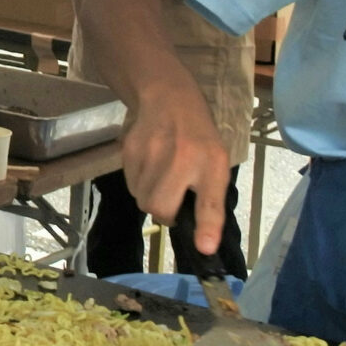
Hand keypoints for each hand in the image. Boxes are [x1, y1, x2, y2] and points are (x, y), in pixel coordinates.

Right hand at [119, 82, 231, 258]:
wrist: (169, 97)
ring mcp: (150, 152)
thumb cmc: (199, 137)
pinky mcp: (129, 150)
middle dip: (163, 212)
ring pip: (141, 198)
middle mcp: (180, 158)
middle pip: (159, 208)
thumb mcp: (216, 165)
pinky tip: (149, 165)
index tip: (205, 248)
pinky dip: (139, 182)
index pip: (209, 201)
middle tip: (172, 199)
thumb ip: (211, 203)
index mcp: (209, 163)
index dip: (206, 226)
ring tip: (162, 177)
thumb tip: (204, 244)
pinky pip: (130, 183)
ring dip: (150, 196)